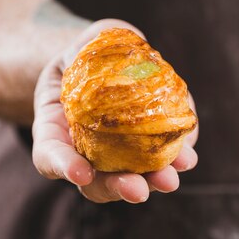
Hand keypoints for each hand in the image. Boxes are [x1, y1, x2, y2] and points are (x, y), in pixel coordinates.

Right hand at [32, 19, 198, 202]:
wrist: (105, 63)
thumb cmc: (83, 55)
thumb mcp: (77, 47)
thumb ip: (84, 50)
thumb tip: (103, 49)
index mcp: (56, 131)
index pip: (52, 156)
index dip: (64, 166)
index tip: (81, 172)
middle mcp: (86, 151)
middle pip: (98, 182)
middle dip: (120, 187)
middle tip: (137, 190)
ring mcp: (118, 152)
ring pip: (131, 177)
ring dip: (153, 180)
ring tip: (170, 178)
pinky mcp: (151, 142)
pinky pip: (163, 154)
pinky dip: (176, 155)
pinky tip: (187, 153)